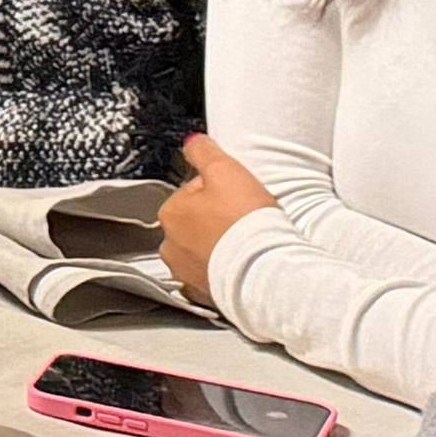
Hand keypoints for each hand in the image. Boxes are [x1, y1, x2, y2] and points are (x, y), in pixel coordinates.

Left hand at [156, 133, 273, 297]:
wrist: (264, 270)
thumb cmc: (245, 222)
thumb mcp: (225, 169)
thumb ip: (204, 151)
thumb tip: (193, 142)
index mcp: (171, 212)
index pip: (194, 190)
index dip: (220, 189)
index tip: (238, 195)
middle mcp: (171, 245)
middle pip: (196, 222)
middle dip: (217, 219)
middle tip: (244, 219)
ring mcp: (185, 272)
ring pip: (203, 250)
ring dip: (221, 245)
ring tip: (246, 242)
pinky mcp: (204, 294)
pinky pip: (213, 276)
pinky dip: (225, 270)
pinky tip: (242, 263)